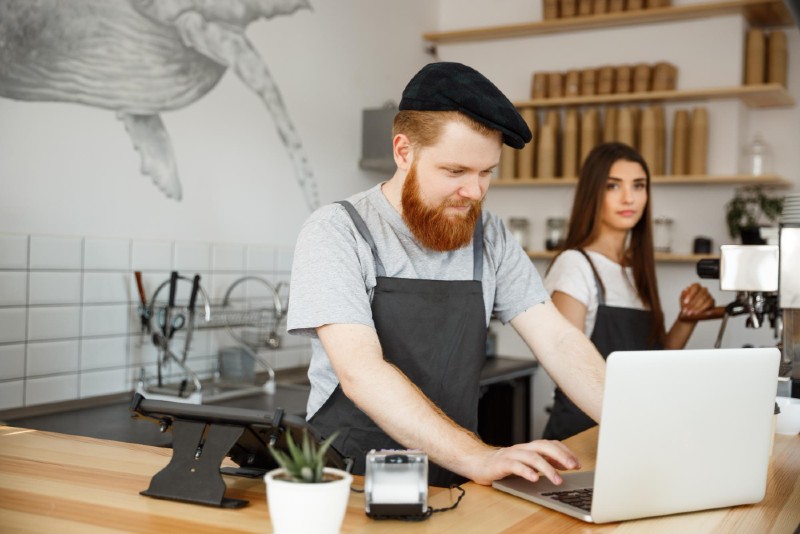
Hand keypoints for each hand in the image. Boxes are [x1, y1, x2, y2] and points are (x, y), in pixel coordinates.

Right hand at [466, 440, 580, 485]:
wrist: (477, 462)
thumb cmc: (503, 464)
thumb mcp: (526, 462)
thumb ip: (543, 461)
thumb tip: (564, 465)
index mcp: (529, 448)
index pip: (550, 444)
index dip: (565, 452)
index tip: (577, 463)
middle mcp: (522, 449)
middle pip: (544, 447)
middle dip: (561, 456)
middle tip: (573, 467)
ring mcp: (511, 455)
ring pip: (532, 457)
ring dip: (547, 468)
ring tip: (557, 480)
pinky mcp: (501, 464)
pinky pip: (515, 466)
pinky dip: (526, 471)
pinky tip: (534, 479)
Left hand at [678, 283, 714, 320]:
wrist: (690, 312)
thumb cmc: (686, 304)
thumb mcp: (682, 299)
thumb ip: (683, 294)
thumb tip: (686, 289)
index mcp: (696, 286)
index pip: (695, 287)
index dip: (690, 295)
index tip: (685, 302)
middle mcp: (703, 289)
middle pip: (700, 294)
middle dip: (693, 303)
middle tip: (687, 310)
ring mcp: (708, 295)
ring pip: (704, 299)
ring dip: (697, 307)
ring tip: (691, 313)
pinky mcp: (712, 301)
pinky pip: (708, 304)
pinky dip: (702, 309)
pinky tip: (697, 313)